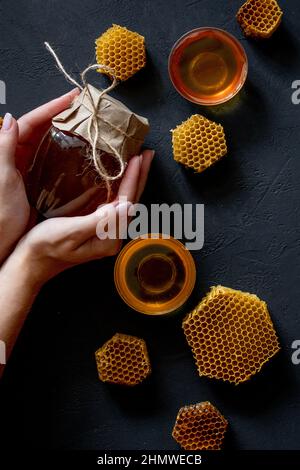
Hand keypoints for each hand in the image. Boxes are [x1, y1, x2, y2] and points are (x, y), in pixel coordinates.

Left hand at [0, 88, 79, 263]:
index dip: (52, 107)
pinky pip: (55, 164)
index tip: (72, 98)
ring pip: (51, 145)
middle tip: (85, 109)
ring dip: (68, 134)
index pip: (32, 121)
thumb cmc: (0, 215)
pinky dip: (68, 156)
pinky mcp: (39, 184)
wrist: (2, 243)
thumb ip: (3, 148)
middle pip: (43, 129)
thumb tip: (10, 119)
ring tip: (89, 126)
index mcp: (8, 151)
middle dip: (63, 116)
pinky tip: (82, 154)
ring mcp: (30, 170)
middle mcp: (19, 157)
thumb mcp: (2, 179)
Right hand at [11, 150, 153, 286]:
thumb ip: (99, 221)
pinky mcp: (99, 228)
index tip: (138, 158)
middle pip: (132, 202)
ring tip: (140, 161)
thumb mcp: (71, 233)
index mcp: (108, 239)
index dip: (133, 179)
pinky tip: (123, 177)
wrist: (31, 262)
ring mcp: (106, 233)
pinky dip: (122, 187)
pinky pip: (115, 204)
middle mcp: (112, 237)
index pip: (127, 203)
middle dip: (141, 177)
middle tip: (148, 154)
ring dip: (134, 181)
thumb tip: (127, 206)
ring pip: (126, 202)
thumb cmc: (45, 247)